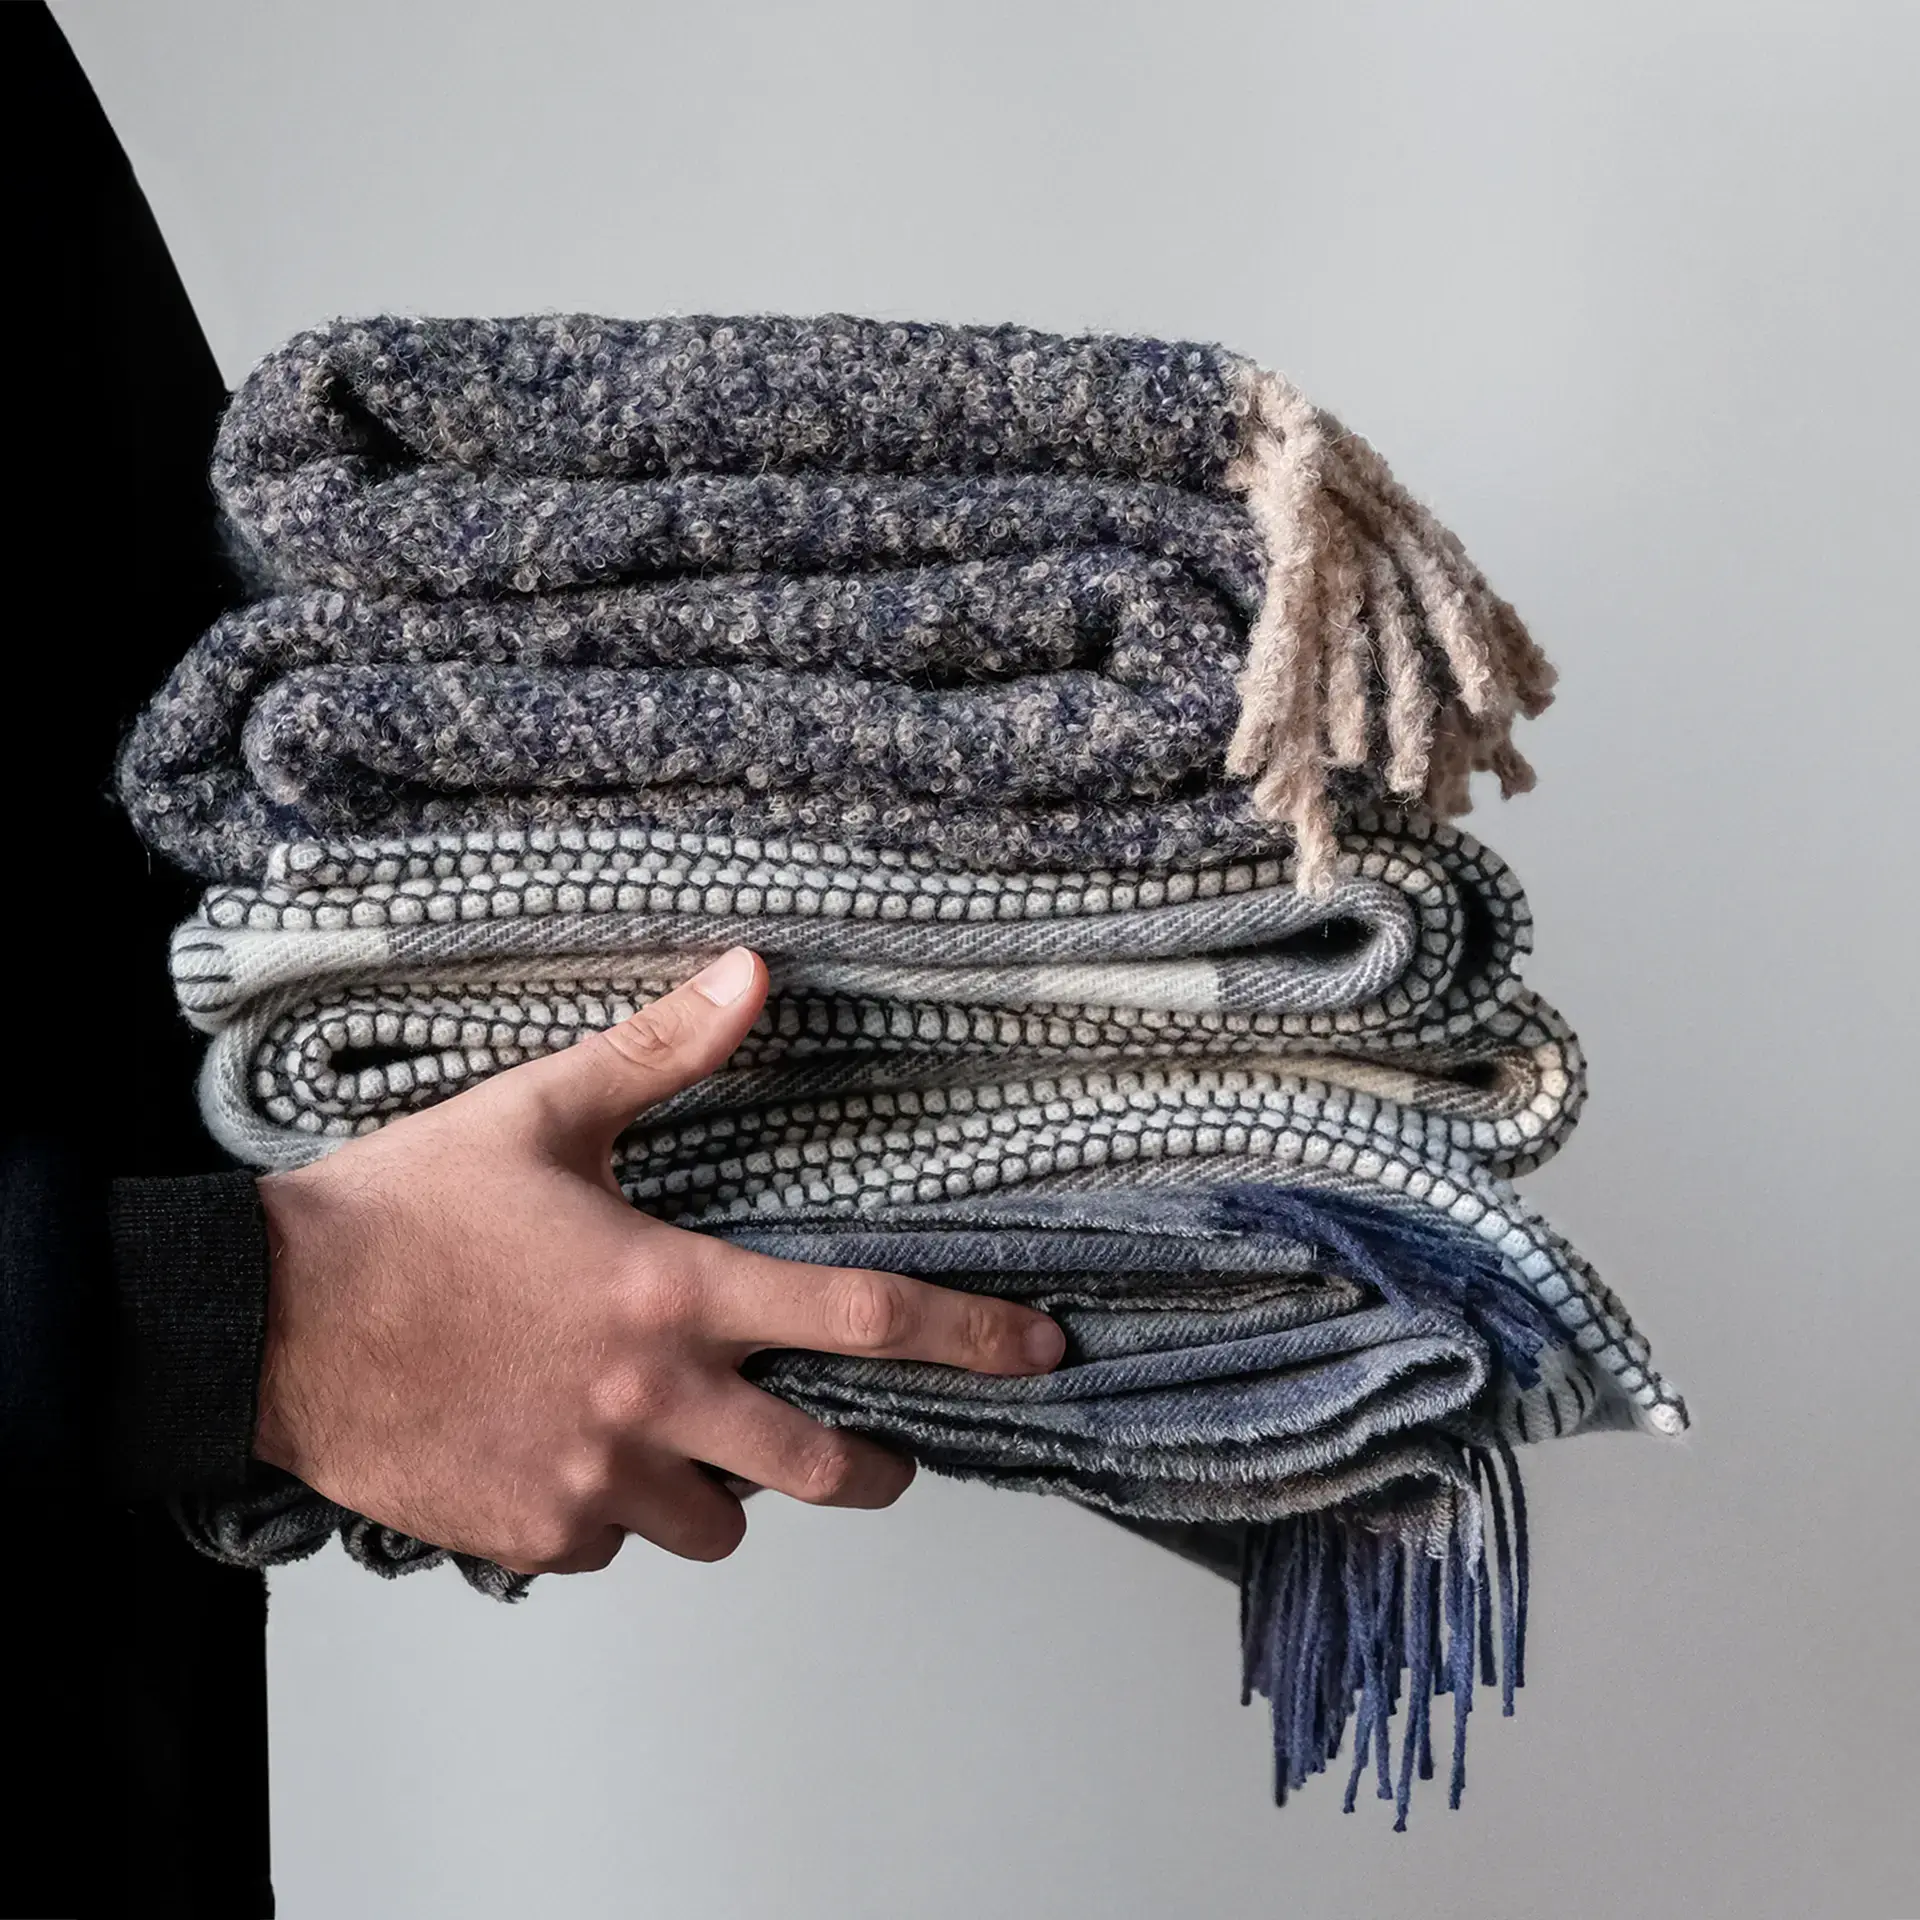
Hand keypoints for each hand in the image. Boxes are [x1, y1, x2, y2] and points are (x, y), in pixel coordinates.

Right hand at [252, 947, 1065, 1574]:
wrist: (267, 1322)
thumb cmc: (405, 1210)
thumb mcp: (543, 1112)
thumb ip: (662, 1052)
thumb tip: (753, 972)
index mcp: (674, 1290)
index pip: (862, 1317)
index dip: (971, 1335)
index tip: (1043, 1350)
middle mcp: (655, 1402)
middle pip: (824, 1469)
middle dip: (872, 1469)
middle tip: (875, 1457)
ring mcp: (594, 1481)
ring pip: (717, 1523)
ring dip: (721, 1489)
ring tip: (679, 1439)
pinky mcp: (531, 1535)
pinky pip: (613, 1546)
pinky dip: (613, 1514)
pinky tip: (568, 1456)